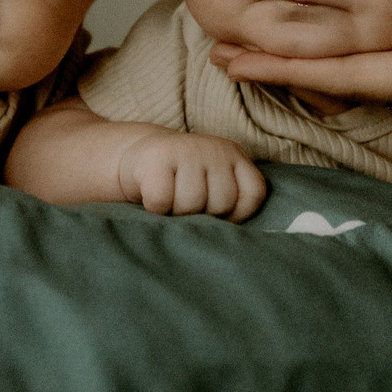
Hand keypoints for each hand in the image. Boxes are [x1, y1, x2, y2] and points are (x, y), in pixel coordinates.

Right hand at [117, 130, 265, 220]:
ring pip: (192, 203)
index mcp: (234, 155)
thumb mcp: (212, 183)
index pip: (253, 194)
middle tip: (187, 206)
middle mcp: (215, 149)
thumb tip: (233, 241)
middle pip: (222, 203)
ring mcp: (187, 150)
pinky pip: (162, 200)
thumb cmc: (181, 181)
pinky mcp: (158, 158)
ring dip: (178, 213)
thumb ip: (229, 202)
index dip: (237, 215)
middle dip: (204, 215)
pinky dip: (156, 209)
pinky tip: (154, 199)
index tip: (217, 215)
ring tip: (171, 202)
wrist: (139, 154)